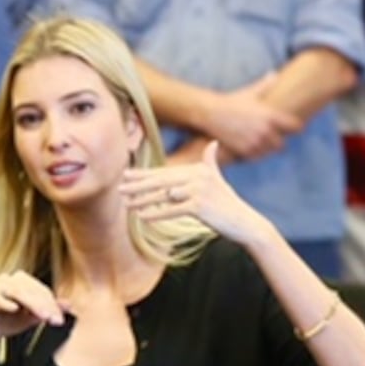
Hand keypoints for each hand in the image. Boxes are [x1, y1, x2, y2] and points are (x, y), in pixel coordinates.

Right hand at [0, 271, 66, 352]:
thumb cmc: (7, 322)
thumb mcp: (31, 318)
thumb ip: (48, 310)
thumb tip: (68, 305)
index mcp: (21, 282)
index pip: (41, 290)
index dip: (52, 305)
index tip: (59, 321)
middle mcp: (9, 280)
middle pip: (31, 289)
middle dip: (44, 305)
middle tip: (53, 320)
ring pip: (16, 291)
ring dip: (31, 303)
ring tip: (41, 316)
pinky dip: (6, 302)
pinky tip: (15, 309)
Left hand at [119, 141, 271, 244]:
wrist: (244, 222)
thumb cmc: (228, 203)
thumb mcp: (218, 180)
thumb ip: (211, 162)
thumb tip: (213, 143)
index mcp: (198, 170)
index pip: (165, 172)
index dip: (145, 174)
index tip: (126, 175)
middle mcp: (198, 176)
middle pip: (162, 181)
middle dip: (139, 185)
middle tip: (120, 188)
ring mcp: (199, 190)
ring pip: (164, 195)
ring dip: (143, 200)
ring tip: (127, 204)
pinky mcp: (200, 205)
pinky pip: (173, 210)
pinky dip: (157, 213)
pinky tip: (143, 217)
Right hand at [201, 74, 300, 161]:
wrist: (211, 113)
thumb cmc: (231, 101)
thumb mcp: (249, 92)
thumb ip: (264, 85)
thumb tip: (273, 74)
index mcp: (270, 115)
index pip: (295, 127)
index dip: (296, 128)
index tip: (294, 129)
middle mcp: (265, 130)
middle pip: (282, 145)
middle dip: (278, 142)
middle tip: (272, 139)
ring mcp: (255, 142)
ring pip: (269, 152)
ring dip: (266, 149)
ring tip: (259, 143)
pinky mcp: (245, 151)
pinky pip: (257, 157)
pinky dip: (255, 154)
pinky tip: (250, 147)